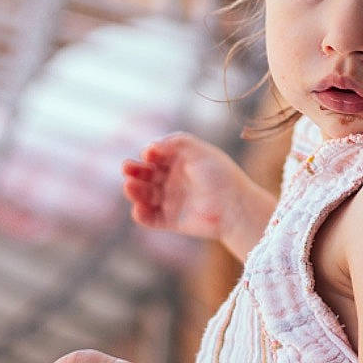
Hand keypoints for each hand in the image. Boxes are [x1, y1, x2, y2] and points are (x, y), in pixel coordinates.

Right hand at [121, 133, 271, 257]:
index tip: (150, 154)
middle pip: (146, 174)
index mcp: (180, 161)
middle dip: (134, 171)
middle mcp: (173, 180)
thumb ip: (176, 142)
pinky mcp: (171, 221)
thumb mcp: (199, 151)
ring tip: (130, 187)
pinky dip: (141, 215)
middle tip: (127, 168)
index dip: (149, 153)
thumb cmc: (220, 175)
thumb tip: (150, 146)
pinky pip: (150, 218)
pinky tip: (139, 209)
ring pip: (145, 195)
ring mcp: (171, 201)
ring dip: (134, 190)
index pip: (156, 155)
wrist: (235, 207)